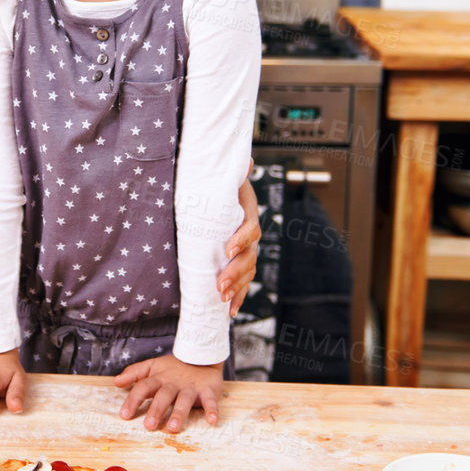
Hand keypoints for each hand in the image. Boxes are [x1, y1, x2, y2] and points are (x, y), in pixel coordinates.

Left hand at [114, 354, 224, 432]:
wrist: (201, 356)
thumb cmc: (173, 367)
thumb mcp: (152, 366)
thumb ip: (134, 373)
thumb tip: (116, 382)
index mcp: (158, 378)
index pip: (143, 388)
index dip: (133, 400)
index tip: (124, 415)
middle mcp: (173, 384)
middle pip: (163, 396)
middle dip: (156, 410)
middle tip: (149, 426)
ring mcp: (190, 387)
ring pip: (184, 400)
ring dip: (179, 414)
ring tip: (173, 428)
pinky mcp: (207, 390)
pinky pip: (210, 401)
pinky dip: (212, 410)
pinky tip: (212, 421)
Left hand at [217, 172, 260, 312]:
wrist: (219, 198)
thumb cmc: (218, 188)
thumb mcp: (222, 179)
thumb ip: (231, 173)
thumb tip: (246, 158)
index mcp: (247, 213)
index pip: (251, 228)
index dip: (241, 239)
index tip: (227, 249)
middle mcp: (250, 235)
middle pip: (250, 256)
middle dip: (235, 272)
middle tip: (220, 285)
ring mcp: (248, 251)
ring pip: (248, 272)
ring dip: (237, 288)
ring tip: (223, 300)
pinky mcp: (240, 264)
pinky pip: (244, 283)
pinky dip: (239, 297)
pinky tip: (231, 312)